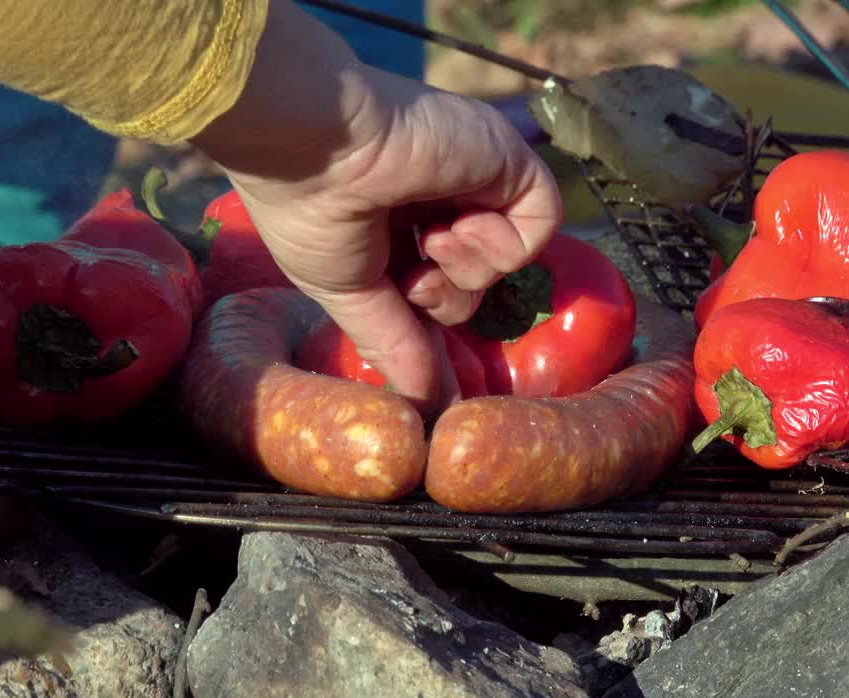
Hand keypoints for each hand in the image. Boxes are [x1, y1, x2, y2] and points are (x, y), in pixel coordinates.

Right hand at [191, 1, 561, 413]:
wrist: (313, 145)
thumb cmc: (309, 213)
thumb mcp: (350, 293)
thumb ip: (395, 342)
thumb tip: (429, 401)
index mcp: (397, 218)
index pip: (439, 283)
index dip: (432, 310)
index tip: (420, 341)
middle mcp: (441, 195)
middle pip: (476, 280)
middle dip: (446, 295)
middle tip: (413, 277)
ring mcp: (477, 177)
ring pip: (507, 259)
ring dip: (467, 267)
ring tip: (429, 237)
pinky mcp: (509, 160)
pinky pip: (539, 225)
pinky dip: (502, 245)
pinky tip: (458, 226)